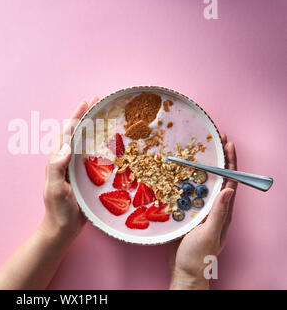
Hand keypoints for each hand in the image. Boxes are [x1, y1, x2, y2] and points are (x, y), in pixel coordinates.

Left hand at [41, 97, 98, 241]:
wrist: (63, 229)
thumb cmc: (58, 210)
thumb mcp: (54, 189)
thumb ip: (56, 168)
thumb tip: (65, 146)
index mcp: (59, 160)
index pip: (68, 133)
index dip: (77, 116)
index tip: (87, 102)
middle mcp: (68, 160)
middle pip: (77, 133)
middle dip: (86, 116)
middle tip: (99, 102)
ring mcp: (77, 168)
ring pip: (86, 143)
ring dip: (95, 128)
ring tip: (106, 116)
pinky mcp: (86, 177)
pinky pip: (95, 157)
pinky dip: (102, 146)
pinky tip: (112, 144)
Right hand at [169, 134, 237, 288]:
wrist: (185, 270)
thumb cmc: (199, 256)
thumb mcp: (209, 234)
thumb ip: (219, 213)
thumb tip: (229, 190)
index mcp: (223, 211)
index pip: (231, 181)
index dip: (231, 162)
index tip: (228, 144)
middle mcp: (214, 207)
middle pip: (219, 178)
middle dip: (219, 158)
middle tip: (214, 140)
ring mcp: (202, 210)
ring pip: (204, 183)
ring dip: (203, 166)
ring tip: (198, 150)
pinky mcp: (189, 213)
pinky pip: (190, 192)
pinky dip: (187, 179)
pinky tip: (179, 172)